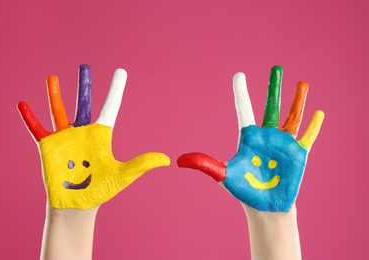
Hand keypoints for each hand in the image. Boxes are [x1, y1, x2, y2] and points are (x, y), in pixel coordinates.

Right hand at [18, 65, 169, 208]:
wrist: (78, 206)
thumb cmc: (100, 190)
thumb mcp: (123, 176)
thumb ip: (141, 164)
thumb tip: (166, 159)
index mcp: (101, 135)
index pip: (110, 107)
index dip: (116, 89)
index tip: (121, 72)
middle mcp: (83, 132)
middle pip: (84, 103)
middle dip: (85, 84)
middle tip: (85, 66)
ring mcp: (64, 138)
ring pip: (59, 110)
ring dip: (55, 94)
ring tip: (52, 77)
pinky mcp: (48, 147)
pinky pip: (37, 129)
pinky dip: (29, 117)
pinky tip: (22, 103)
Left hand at [177, 66, 323, 211]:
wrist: (264, 207)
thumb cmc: (244, 190)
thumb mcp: (223, 175)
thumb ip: (204, 164)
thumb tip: (179, 160)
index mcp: (248, 137)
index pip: (244, 108)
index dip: (240, 91)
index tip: (239, 74)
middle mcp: (267, 136)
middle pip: (270, 106)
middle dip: (273, 87)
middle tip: (276, 68)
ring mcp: (283, 143)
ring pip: (291, 117)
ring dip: (297, 100)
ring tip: (302, 83)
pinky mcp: (298, 154)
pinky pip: (307, 137)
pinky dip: (313, 126)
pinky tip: (318, 113)